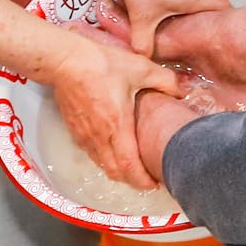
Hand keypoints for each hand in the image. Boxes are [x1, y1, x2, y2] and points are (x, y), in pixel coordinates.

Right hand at [49, 36, 180, 190]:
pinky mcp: (75, 130)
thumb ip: (165, 80)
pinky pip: (91, 154)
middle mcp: (99, 137)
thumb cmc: (101, 65)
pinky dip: (104, 159)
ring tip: (133, 167)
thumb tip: (181, 90)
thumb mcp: (140, 68)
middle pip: (115, 172)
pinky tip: (113, 150)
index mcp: (117, 126)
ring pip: (102, 164)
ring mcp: (84, 135)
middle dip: (132, 180)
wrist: (65, 61)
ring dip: (118, 171)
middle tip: (148, 178)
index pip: (129, 166)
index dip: (142, 180)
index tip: (154, 183)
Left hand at [112, 0, 227, 56]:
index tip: (223, 30)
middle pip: (207, 7)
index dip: (227, 17)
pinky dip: (174, 4)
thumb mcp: (142, 17)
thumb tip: (145, 57)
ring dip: (185, 12)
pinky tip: (160, 10)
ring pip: (192, 0)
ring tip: (175, 26)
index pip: (224, 6)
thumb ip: (143, 41)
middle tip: (195, 36)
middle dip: (202, 22)